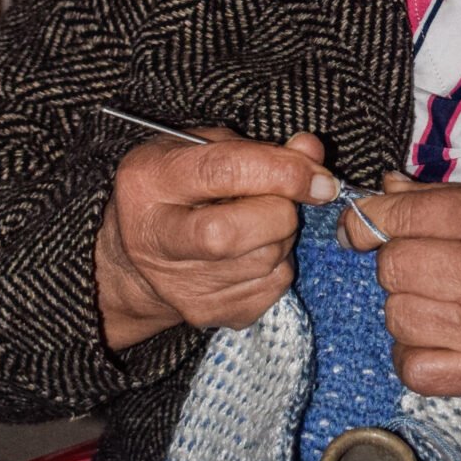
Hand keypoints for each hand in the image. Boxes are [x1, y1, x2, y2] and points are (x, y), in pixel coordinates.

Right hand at [96, 128, 335, 351]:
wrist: (140, 260)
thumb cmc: (177, 192)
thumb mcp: (205, 150)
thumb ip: (258, 148)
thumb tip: (311, 150)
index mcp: (150, 180)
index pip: (224, 172)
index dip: (283, 173)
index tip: (320, 178)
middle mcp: (156, 237)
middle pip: (234, 232)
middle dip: (280, 212)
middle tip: (281, 201)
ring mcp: (179, 284)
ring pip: (265, 260)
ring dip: (282, 237)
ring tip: (259, 224)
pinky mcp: (206, 312)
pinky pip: (272, 286)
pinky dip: (278, 264)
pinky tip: (252, 252)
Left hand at [343, 175, 460, 402]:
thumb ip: (455, 198)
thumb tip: (388, 192)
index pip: (402, 216)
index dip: (371, 219)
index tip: (364, 225)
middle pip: (393, 267)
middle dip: (400, 259)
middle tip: (430, 260)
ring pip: (397, 315)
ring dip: (408, 304)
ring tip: (442, 297)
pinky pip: (414, 368)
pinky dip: (415, 351)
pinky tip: (439, 336)